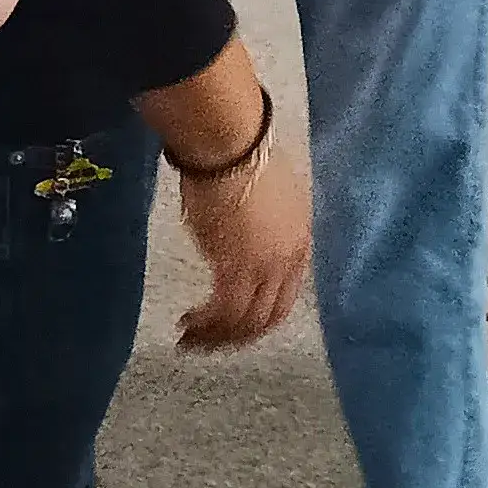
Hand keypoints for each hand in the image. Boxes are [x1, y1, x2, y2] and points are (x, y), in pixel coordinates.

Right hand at [173, 140, 315, 351]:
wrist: (231, 145)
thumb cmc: (241, 157)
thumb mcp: (266, 196)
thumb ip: (262, 227)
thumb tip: (243, 240)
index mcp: (300, 241)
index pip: (286, 296)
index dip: (259, 317)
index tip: (233, 324)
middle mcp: (288, 260)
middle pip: (268, 317)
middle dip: (237, 337)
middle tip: (208, 342)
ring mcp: (265, 266)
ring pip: (246, 322)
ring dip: (216, 337)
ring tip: (189, 338)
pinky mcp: (236, 268)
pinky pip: (224, 313)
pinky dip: (206, 325)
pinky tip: (188, 323)